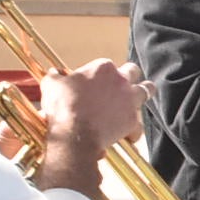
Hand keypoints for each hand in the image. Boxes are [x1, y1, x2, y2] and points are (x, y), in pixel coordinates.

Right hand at [35, 58, 142, 190]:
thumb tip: (55, 73)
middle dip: (130, 75)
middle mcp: (121, 80)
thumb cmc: (63, 106)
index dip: (102, 74)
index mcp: (103, 68)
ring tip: (136, 99)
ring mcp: (130, 100)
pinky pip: (140, 125)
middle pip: (133, 71)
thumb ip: (55, 76)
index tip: (95, 82)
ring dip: (143, 93)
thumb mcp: (51, 85)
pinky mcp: (132, 120)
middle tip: (124, 83)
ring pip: (147, 90)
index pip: (107, 65)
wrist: (74, 133)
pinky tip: (129, 135)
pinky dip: (134, 130)